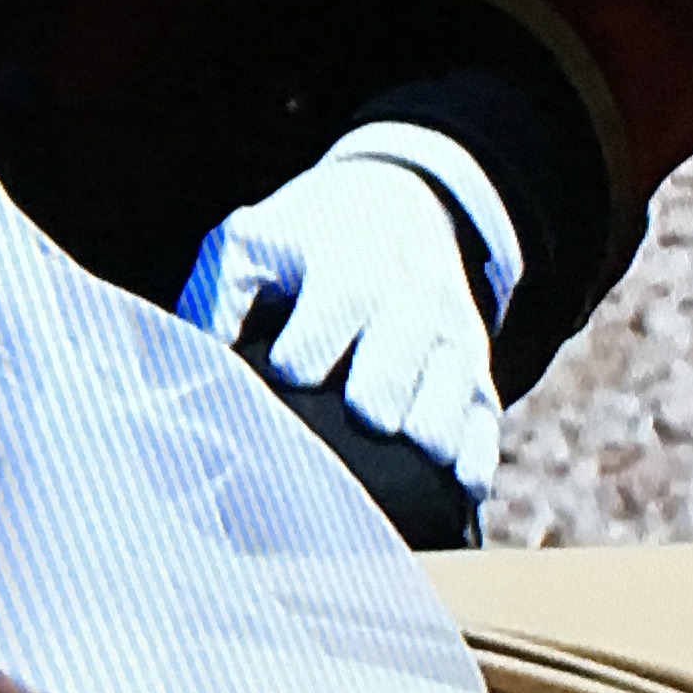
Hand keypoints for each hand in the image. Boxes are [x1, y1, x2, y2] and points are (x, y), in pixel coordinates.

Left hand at [176, 146, 503, 497]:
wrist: (401, 202)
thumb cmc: (309, 235)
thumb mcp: (258, 236)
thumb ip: (223, 291)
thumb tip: (205, 356)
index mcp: (353, 263)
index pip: (336, 311)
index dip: (302, 356)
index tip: (282, 373)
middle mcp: (413, 300)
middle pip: (399, 366)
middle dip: (372, 405)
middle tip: (353, 420)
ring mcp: (452, 338)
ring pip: (452, 398)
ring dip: (428, 437)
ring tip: (399, 468)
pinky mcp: (478, 370)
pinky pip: (486, 420)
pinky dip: (476, 457)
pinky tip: (458, 489)